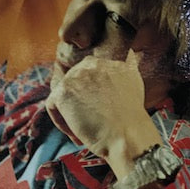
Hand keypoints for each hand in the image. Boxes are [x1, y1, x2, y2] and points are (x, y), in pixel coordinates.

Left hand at [46, 49, 162, 177]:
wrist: (126, 134)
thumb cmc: (132, 119)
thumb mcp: (136, 83)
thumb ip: (129, 67)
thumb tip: (133, 54)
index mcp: (109, 62)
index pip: (88, 76)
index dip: (92, 97)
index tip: (100, 112)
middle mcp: (92, 64)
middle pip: (73, 84)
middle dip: (79, 104)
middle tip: (91, 122)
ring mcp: (75, 76)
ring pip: (63, 96)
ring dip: (71, 114)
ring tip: (85, 130)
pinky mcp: (62, 92)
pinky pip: (53, 106)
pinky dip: (63, 123)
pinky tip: (78, 134)